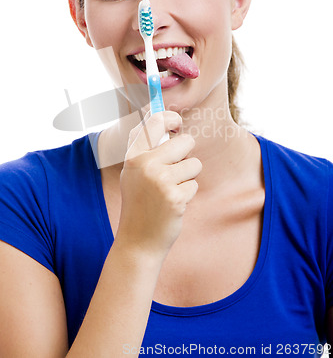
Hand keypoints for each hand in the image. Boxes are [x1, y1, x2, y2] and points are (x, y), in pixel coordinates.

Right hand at [116, 111, 201, 259]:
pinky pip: (194, 184)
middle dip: (187, 154)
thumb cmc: (139, 202)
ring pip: (194, 164)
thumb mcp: (133, 172)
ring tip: (170, 191)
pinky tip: (172, 205)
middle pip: (185, 141)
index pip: (155, 121)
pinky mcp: (175, 197)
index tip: (177, 124)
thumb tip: (163, 118)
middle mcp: (145, 164)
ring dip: (188, 177)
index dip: (171, 118)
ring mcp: (160, 181)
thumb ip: (145, 147)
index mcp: (133, 156)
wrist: (138, 240)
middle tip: (175, 170)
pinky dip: (187, 194)